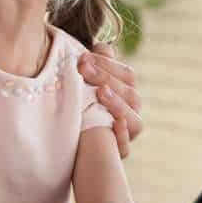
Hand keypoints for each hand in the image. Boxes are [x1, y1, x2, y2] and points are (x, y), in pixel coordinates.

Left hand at [79, 43, 141, 158]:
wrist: (66, 142)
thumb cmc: (77, 104)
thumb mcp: (83, 82)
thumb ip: (95, 62)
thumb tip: (102, 48)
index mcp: (126, 93)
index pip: (127, 75)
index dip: (107, 65)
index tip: (83, 57)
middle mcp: (130, 113)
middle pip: (130, 95)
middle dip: (105, 78)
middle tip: (82, 68)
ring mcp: (126, 135)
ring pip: (135, 121)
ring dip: (118, 104)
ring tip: (101, 92)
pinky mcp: (116, 153)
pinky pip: (124, 148)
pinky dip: (121, 136)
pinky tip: (115, 124)